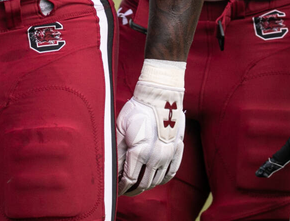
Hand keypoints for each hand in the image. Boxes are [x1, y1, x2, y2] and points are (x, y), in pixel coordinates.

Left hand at [116, 60, 184, 195]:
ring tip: (137, 185)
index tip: (116, 189)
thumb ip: (117, 151)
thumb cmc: (137, 110)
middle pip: (144, 184)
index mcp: (139, 152)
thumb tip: (112, 169)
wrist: (159, 97)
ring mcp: (168, 155)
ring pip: (157, 181)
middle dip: (132, 190)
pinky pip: (170, 173)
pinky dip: (161, 180)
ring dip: (146, 186)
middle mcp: (156, 157)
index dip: (122, 187)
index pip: (129, 179)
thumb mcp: (120, 128)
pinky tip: (154, 179)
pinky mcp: (177, 150)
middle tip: (125, 191)